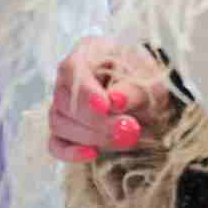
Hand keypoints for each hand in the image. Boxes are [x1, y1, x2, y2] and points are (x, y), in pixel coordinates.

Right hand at [45, 39, 175, 163]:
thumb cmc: (147, 82)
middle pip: (64, 101)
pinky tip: (91, 154)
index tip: (106, 107)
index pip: (72, 70)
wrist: (151, 101)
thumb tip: (115, 100)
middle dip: (96, 121)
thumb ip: (133, 90)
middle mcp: (69, 78)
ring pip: (59, 123)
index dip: (85, 91)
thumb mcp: (149, 81)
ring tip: (124, 138)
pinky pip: (56, 143)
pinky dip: (70, 152)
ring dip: (90, 136)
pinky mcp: (65, 130)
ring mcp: (63, 104)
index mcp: (88, 52)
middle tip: (127, 130)